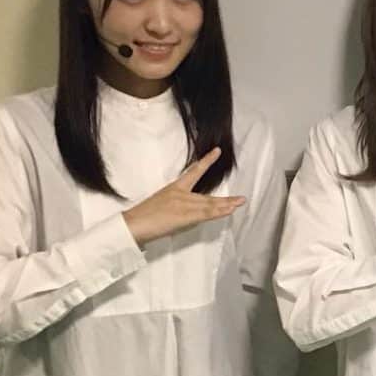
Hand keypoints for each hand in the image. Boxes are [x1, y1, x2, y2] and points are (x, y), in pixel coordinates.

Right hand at [123, 147, 245, 245]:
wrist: (133, 224)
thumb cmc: (141, 218)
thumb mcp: (158, 205)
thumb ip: (174, 206)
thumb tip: (184, 213)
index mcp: (173, 188)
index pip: (194, 171)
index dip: (207, 161)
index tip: (217, 151)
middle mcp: (181, 194)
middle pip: (207, 197)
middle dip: (225, 199)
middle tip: (241, 198)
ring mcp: (184, 205)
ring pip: (210, 205)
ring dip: (226, 206)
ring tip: (240, 203)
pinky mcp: (185, 216)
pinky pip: (206, 214)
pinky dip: (219, 212)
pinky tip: (229, 210)